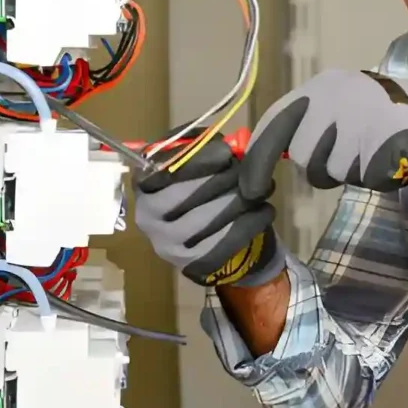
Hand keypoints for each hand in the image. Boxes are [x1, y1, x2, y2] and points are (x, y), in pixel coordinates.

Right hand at [134, 133, 284, 286]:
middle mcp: (147, 216)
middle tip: (251, 170)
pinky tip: (265, 211)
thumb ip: (203, 148)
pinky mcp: (191, 263)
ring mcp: (167, 244)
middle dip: (224, 178)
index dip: (196, 160)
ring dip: (241, 200)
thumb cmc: (199, 188)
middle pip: (185, 195)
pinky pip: (224, 242)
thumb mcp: (194, 162)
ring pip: (206, 219)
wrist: (204, 238)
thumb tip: (230, 144)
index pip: (163, 169)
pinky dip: (250, 223)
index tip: (226, 152)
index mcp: (143, 185)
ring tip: (264, 189)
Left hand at [239, 69, 407, 211]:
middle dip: (323, 166)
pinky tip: (394, 158)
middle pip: (303, 153)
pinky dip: (376, 176)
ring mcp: (357, 119)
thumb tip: (273, 150)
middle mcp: (336, 96)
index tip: (249, 185)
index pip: (276, 121)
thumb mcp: (351, 107)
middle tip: (352, 159)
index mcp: (326, 85)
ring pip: (331, 170)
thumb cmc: (400, 116)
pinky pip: (361, 177)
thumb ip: (314, 124)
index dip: (259, 155)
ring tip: (379, 152)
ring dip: (352, 172)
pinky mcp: (377, 144)